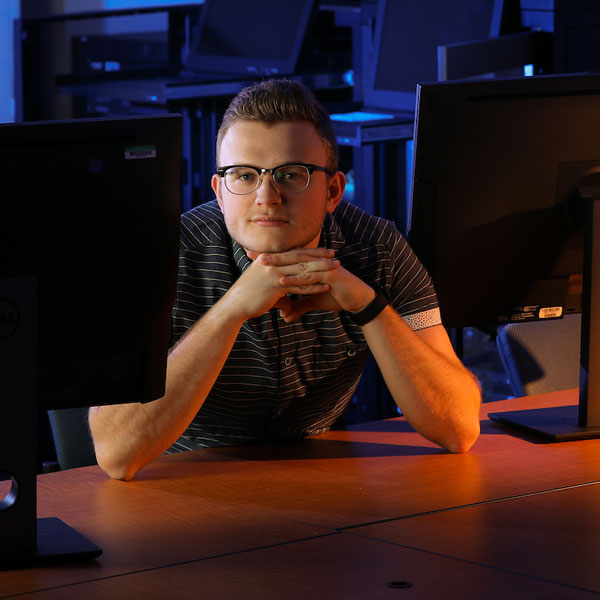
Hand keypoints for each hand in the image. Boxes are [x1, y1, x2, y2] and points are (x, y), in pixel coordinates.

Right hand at [228, 248, 340, 320]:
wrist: (234, 306)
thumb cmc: (247, 297)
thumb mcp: (262, 286)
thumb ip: (278, 290)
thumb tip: (288, 301)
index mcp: (269, 259)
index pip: (294, 252)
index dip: (310, 251)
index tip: (324, 251)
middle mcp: (272, 263)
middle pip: (301, 258)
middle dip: (319, 256)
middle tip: (335, 255)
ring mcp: (273, 274)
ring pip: (302, 269)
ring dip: (321, 269)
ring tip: (336, 269)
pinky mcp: (275, 286)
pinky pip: (299, 286)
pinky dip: (313, 286)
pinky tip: (325, 287)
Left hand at [252, 251, 375, 322]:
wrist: (358, 300)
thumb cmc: (337, 297)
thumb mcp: (314, 301)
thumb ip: (298, 306)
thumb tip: (285, 316)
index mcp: (311, 265)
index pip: (287, 259)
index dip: (271, 258)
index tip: (251, 258)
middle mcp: (315, 262)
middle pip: (289, 258)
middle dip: (270, 256)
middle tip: (251, 255)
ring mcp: (322, 267)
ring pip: (297, 265)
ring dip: (279, 264)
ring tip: (261, 265)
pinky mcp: (329, 275)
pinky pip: (309, 278)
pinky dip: (295, 280)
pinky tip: (281, 282)